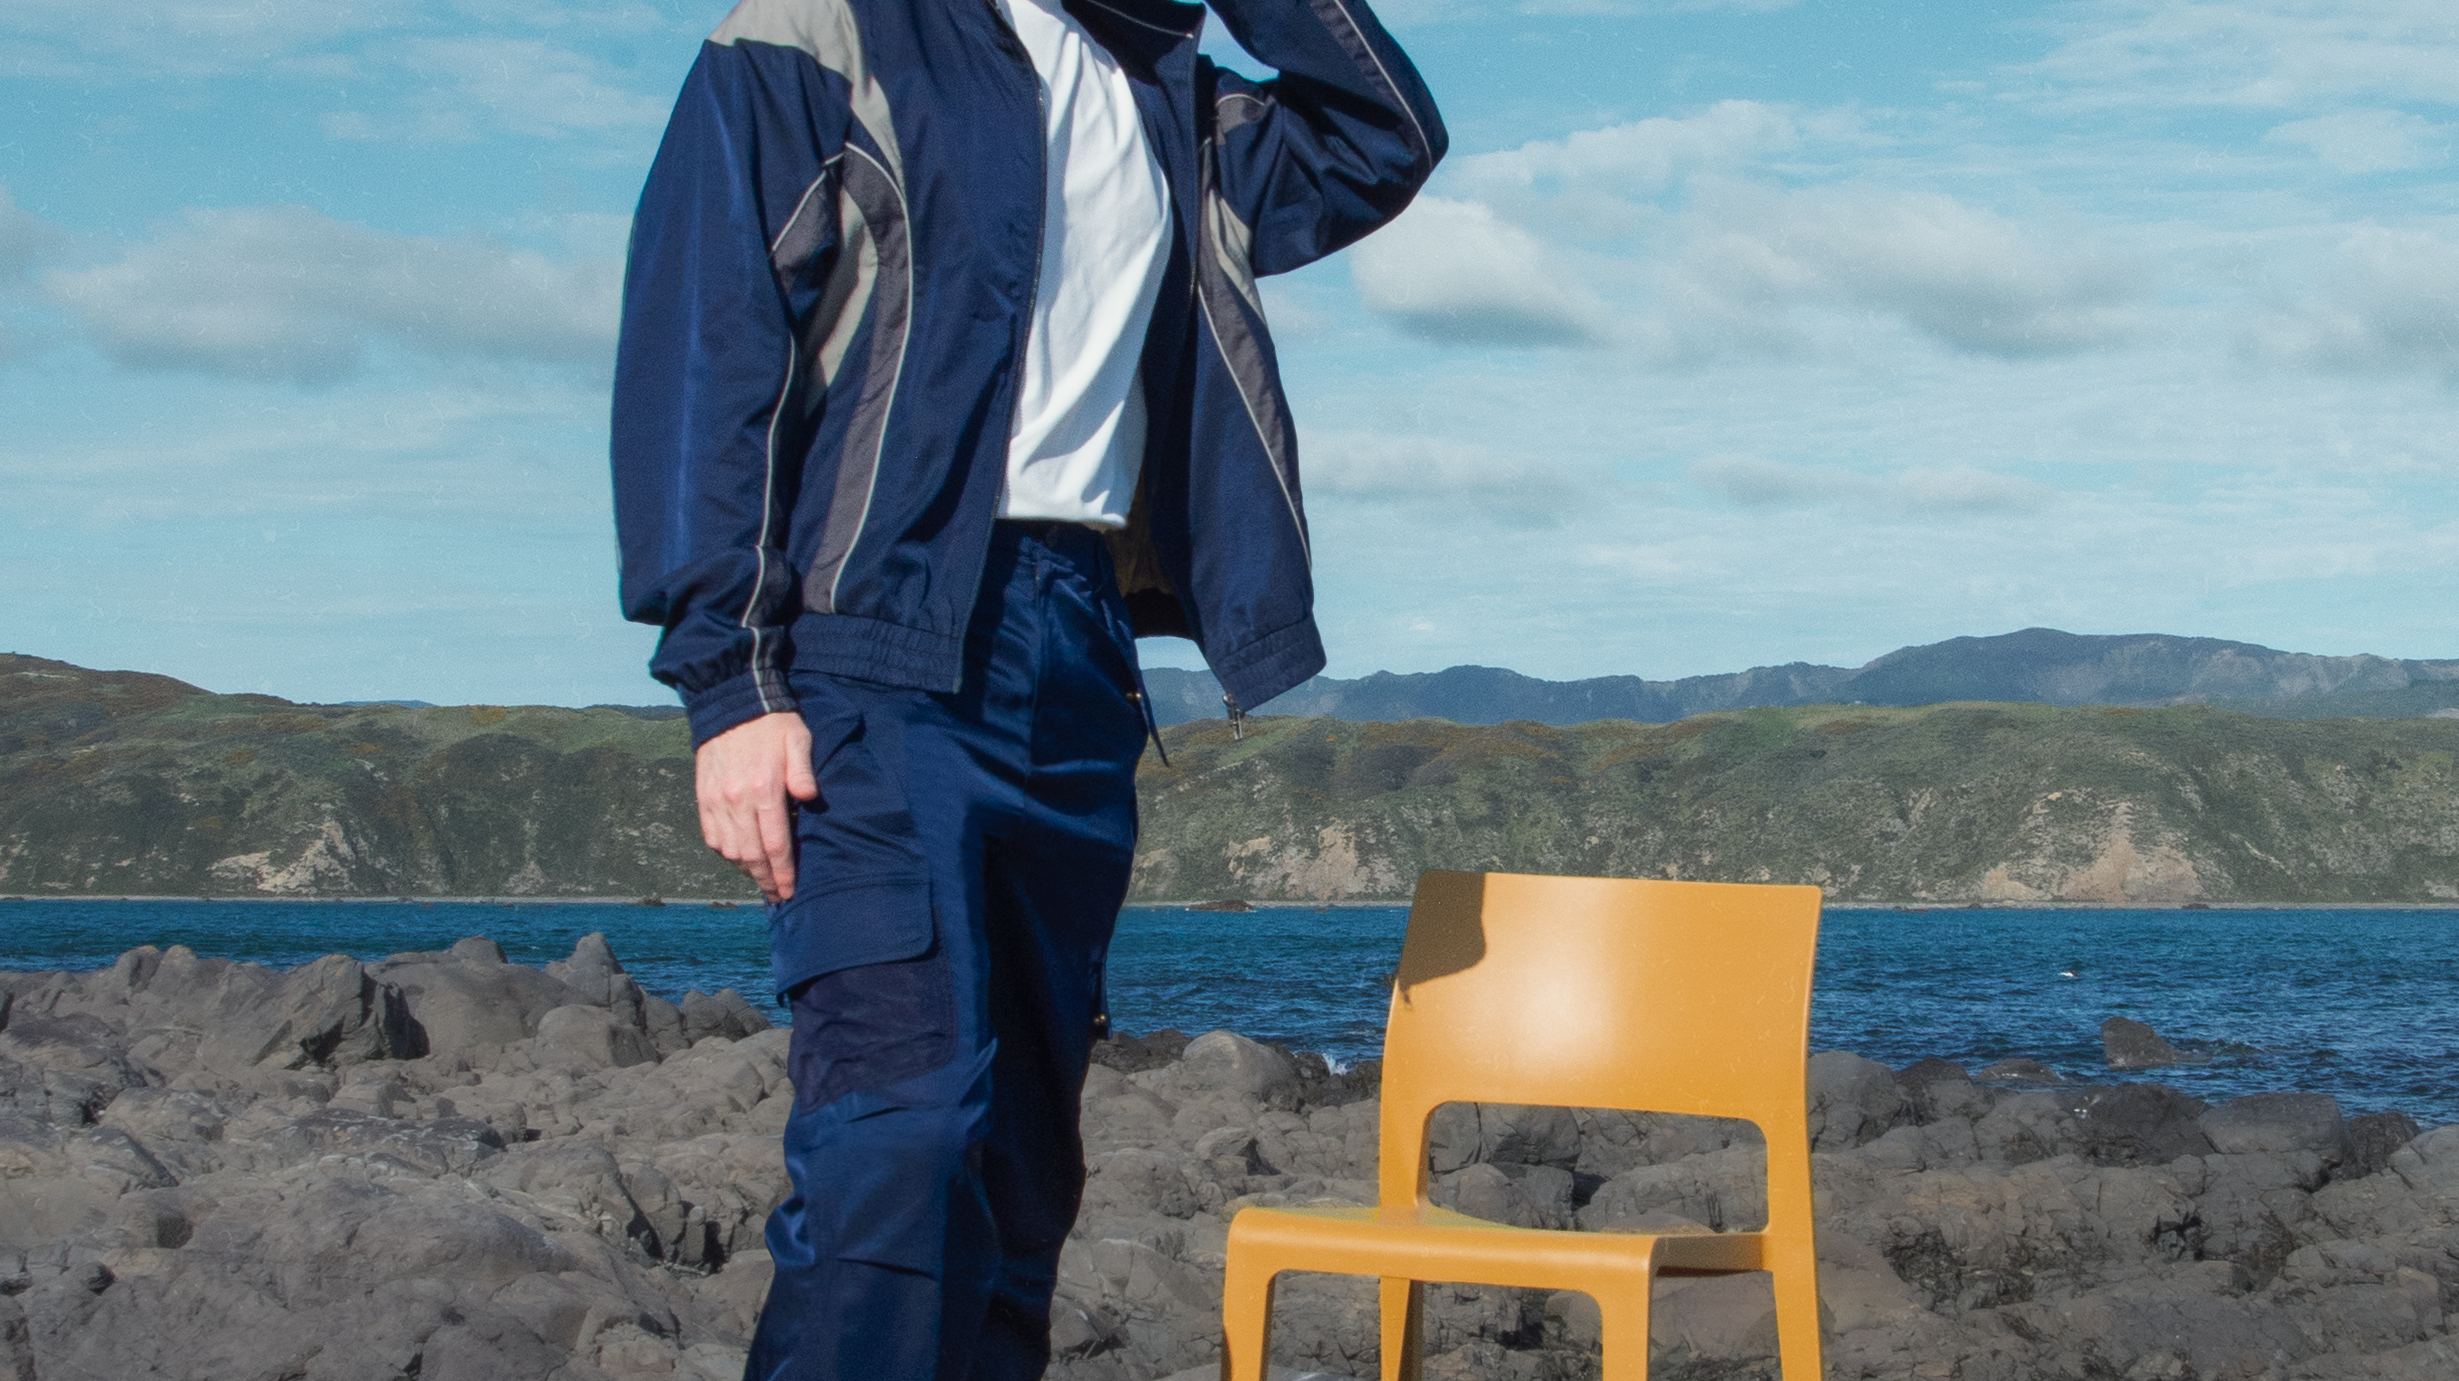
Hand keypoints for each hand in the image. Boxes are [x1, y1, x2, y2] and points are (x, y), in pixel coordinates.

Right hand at [695, 711, 818, 902]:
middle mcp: (736, 799)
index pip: (774, 844)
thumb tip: (810, 798)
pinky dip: (725, 853)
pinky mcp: (703, 797)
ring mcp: (716, 800)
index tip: (789, 890)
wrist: (730, 703)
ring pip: (730, 850)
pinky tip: (739, 858)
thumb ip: (803, 771)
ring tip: (762, 879)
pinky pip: (712, 836)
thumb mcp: (798, 739)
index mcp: (764, 788)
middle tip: (778, 896)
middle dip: (766, 879)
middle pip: (751, 855)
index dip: (783, 872)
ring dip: (746, 870)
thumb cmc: (772, 724)